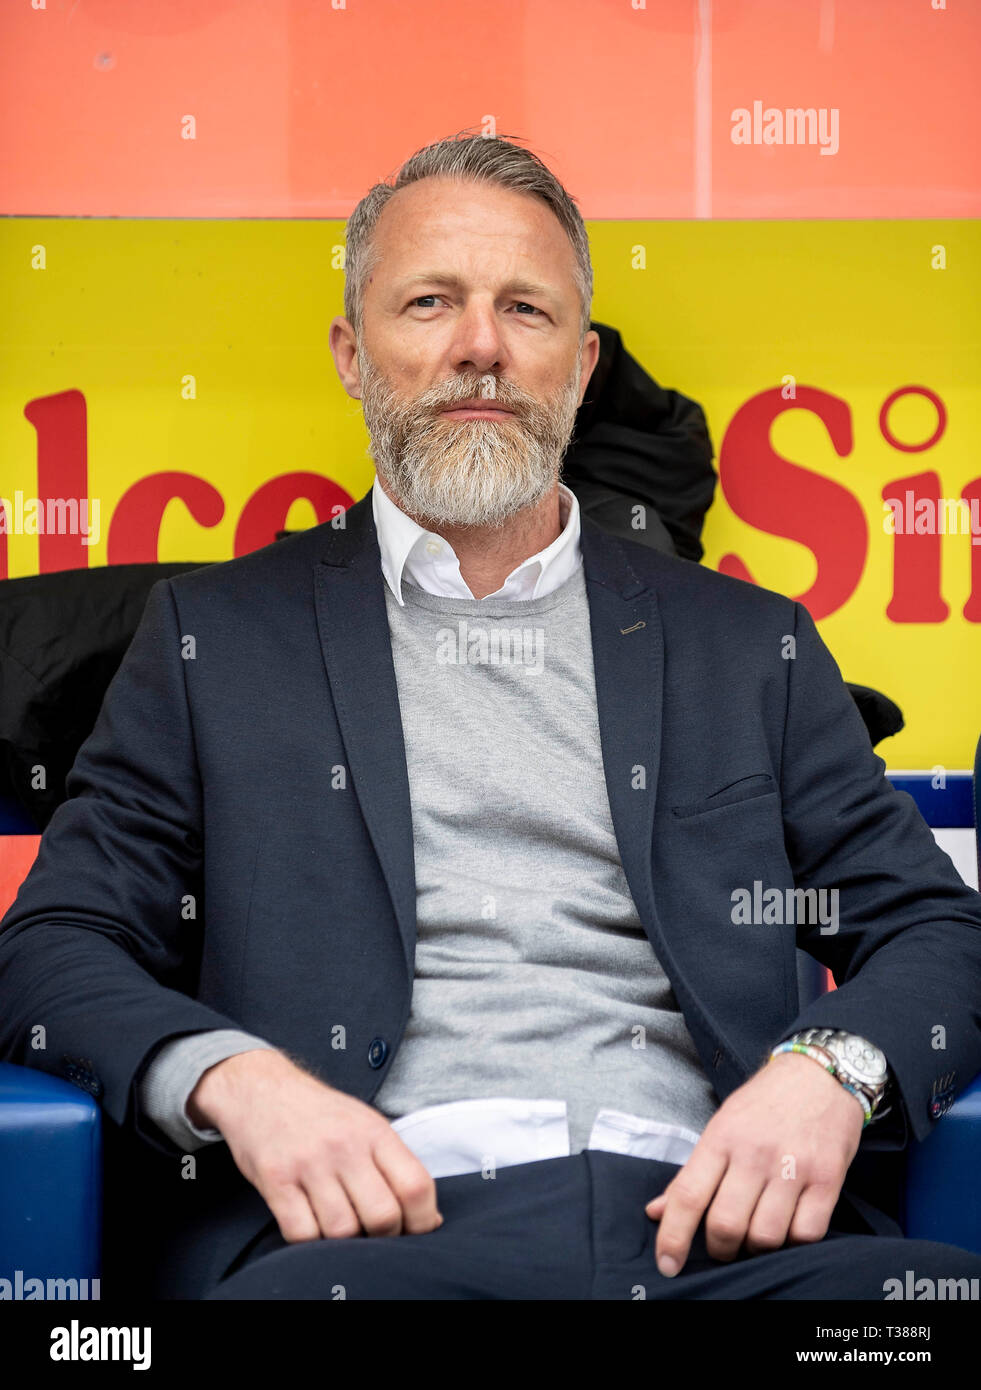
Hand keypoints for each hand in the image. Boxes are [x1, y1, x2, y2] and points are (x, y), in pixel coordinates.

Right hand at [188, 1049, 443, 1242]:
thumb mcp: (365, 1123)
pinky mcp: (276, 1180)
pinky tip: (310, 1224)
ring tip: (339, 1226)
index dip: (422, 1220)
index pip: (416, 1186)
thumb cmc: (319, 1114)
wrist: (260, 1089)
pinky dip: (310, 1241)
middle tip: (374, 1234)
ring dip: (344, 1242)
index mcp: (375, 1131)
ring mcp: (309, 1163)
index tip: (415, 1230)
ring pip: (342, 1232)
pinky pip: (301, 1234)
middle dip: (384, 1237)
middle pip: (383, 1216)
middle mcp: (345, 1146)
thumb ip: (394, 1165)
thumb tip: (429, 1220)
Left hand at [644, 1051, 864, 1276]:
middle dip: (720, 1250)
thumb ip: (692, 1173)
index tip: (667, 1265)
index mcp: (721, 1137)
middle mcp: (755, 1152)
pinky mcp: (828, 1178)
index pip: (688, 1196)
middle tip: (723, 1247)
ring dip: (756, 1250)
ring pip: (766, 1237)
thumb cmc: (765, 1104)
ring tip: (756, 1236)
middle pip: (726, 1225)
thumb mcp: (722, 1126)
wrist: (820, 1075)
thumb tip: (655, 1212)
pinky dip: (794, 1242)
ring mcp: (793, 1166)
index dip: (673, 1237)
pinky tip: (788, 1227)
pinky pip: (806, 1234)